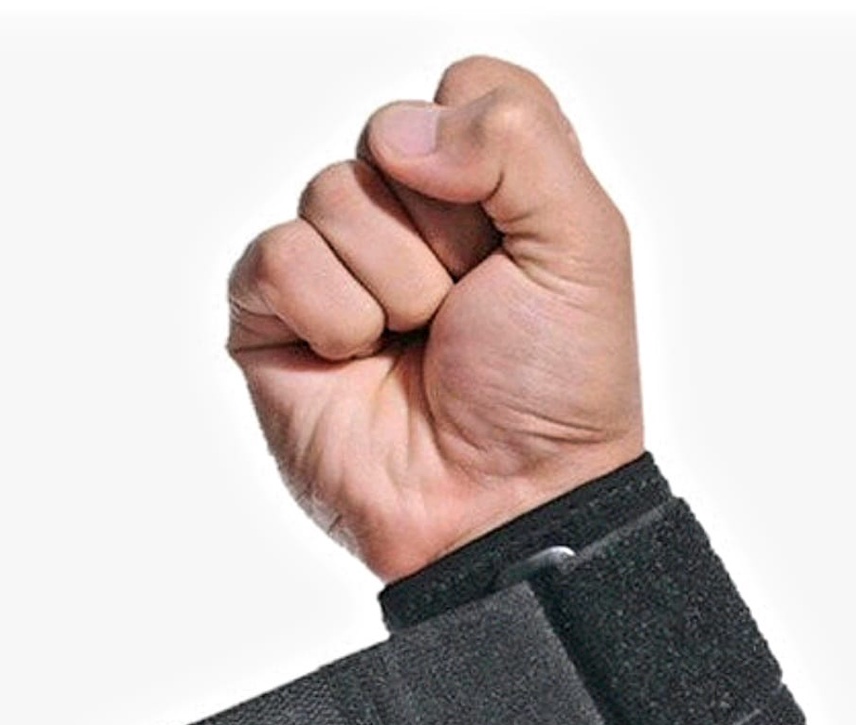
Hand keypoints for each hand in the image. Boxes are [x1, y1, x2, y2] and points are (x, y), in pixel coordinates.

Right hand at [227, 56, 642, 580]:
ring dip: (391, 284)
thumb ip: (520, 137)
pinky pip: (276, 258)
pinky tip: (357, 361)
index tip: (509, 249)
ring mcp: (336, 267)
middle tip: (461, 313)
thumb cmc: (551, 389)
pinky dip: (330, 315)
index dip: (487, 163)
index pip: (461, 91)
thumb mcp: (582, 246)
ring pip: (331, 195)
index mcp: (484, 192)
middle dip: (440, 238)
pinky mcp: (273, 319)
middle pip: (387, 138)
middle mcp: (405, 220)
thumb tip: (399, 133)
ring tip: (413, 346)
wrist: (500, 501)